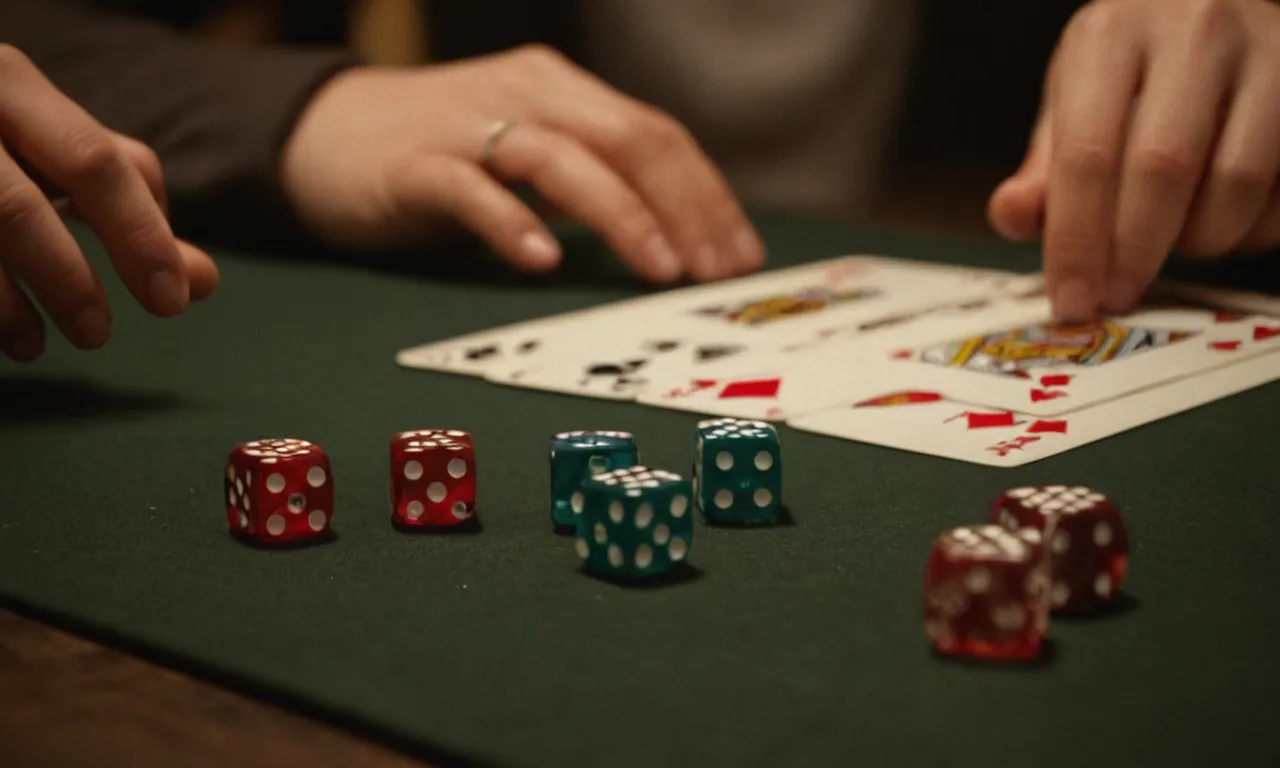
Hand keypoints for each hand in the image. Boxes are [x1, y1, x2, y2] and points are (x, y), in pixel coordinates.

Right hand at [0, 46, 217, 362]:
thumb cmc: (1, 144)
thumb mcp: (59, 157)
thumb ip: (130, 212)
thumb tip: (201, 281)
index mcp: (18, 88)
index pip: (100, 164)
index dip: (142, 236)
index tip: (173, 300)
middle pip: (21, 206)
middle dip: (67, 277)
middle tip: (98, 335)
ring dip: (9, 302)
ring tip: (37, 347)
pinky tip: (0, 336)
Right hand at [280, 45, 764, 283]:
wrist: (323, 132)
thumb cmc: (443, 153)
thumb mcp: (530, 155)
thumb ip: (592, 181)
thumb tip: (676, 234)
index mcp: (565, 93)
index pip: (657, 135)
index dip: (707, 195)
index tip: (741, 255)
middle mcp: (527, 97)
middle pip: (626, 141)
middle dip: (685, 207)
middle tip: (716, 271)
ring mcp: (469, 127)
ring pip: (560, 161)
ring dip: (620, 216)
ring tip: (660, 268)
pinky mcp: (414, 165)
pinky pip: (469, 190)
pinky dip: (509, 223)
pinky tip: (542, 260)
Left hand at [989, 0, 1279, 320]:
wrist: (1211, 7)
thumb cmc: (1133, 64)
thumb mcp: (1075, 98)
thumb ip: (1045, 168)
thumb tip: (1013, 219)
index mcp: (1113, 34)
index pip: (1088, 154)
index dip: (1077, 240)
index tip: (1073, 297)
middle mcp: (1194, 31)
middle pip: (1163, 170)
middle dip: (1135, 252)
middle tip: (1118, 294)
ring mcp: (1266, 52)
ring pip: (1237, 182)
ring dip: (1200, 239)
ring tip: (1173, 243)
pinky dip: (1251, 226)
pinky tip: (1223, 221)